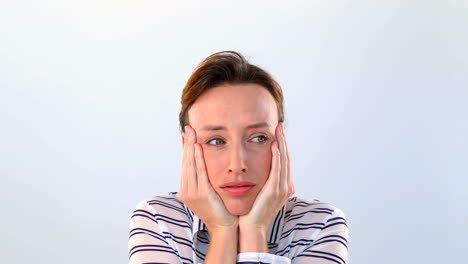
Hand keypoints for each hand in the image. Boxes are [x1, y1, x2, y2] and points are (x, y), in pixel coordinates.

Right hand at [178, 125, 237, 234]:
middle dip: (187, 144)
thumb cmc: (220, 210)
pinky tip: (198, 147)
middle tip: (188, 128)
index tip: (186, 136)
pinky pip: (200, 172)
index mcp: (186, 190)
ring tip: (191, 133)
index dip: (186, 149)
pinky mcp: (202, 194)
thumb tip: (203, 166)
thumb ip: (204, 181)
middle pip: (186, 162)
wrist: (224, 228)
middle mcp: (186, 191)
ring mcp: (192, 193)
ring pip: (190, 165)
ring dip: (191, 147)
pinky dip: (198, 159)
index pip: (185, 165)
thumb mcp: (208, 194)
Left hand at [238, 122, 294, 251]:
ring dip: (281, 144)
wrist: (251, 226)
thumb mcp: (261, 191)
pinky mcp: (274, 190)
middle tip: (280, 125)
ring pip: (283, 161)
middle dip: (283, 140)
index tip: (278, 132)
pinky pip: (277, 169)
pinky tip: (274, 145)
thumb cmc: (253, 210)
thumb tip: (258, 166)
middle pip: (286, 157)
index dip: (283, 145)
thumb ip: (264, 178)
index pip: (284, 160)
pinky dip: (277, 156)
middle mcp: (286, 185)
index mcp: (284, 185)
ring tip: (278, 130)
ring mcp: (282, 188)